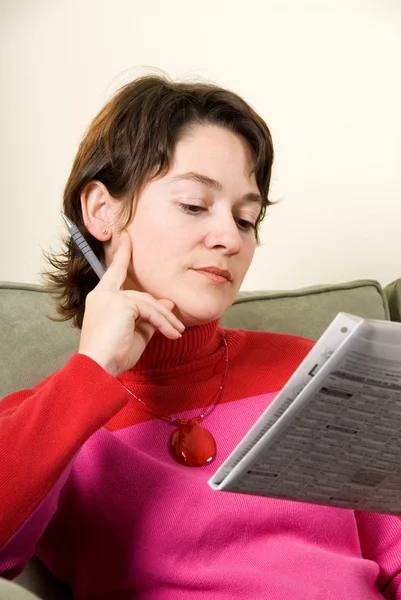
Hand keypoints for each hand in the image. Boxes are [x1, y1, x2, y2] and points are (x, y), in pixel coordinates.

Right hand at [78, 231, 184, 376]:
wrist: (99, 367)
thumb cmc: (114, 355)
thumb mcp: (136, 333)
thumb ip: (150, 315)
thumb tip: (167, 302)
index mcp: (101, 299)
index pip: (114, 273)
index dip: (122, 255)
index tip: (127, 238)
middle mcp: (103, 294)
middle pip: (141, 295)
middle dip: (161, 310)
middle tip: (177, 326)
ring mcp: (110, 297)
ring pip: (148, 303)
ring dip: (166, 320)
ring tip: (177, 334)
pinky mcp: (120, 303)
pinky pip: (150, 310)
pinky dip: (163, 322)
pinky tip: (172, 334)